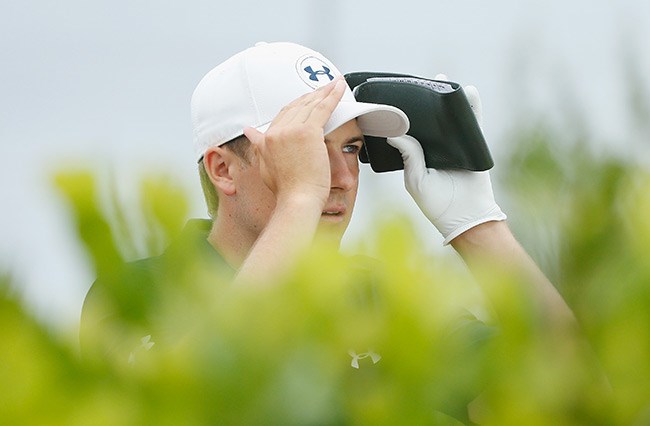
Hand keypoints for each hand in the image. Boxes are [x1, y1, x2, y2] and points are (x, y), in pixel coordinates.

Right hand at [243, 78, 345, 206]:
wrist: (297, 200)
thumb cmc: (287, 191)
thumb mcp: (266, 166)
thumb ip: (259, 146)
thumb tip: (248, 131)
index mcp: (267, 138)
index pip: (283, 114)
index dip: (297, 105)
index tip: (308, 100)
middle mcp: (277, 131)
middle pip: (297, 106)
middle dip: (311, 95)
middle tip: (323, 87)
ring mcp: (292, 130)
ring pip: (310, 104)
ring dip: (324, 91)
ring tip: (335, 84)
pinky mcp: (309, 132)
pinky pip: (323, 107)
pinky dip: (333, 95)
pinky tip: (340, 86)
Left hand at [387, 75, 505, 244]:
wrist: (467, 216)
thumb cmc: (438, 203)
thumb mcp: (416, 179)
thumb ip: (408, 155)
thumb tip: (394, 133)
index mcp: (419, 155)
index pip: (410, 131)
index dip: (404, 116)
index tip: (395, 99)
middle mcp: (437, 148)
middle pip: (430, 120)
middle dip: (425, 102)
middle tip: (417, 83)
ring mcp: (455, 145)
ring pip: (451, 117)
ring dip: (447, 99)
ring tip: (438, 80)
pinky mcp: (473, 145)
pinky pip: (473, 122)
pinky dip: (472, 106)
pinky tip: (468, 90)